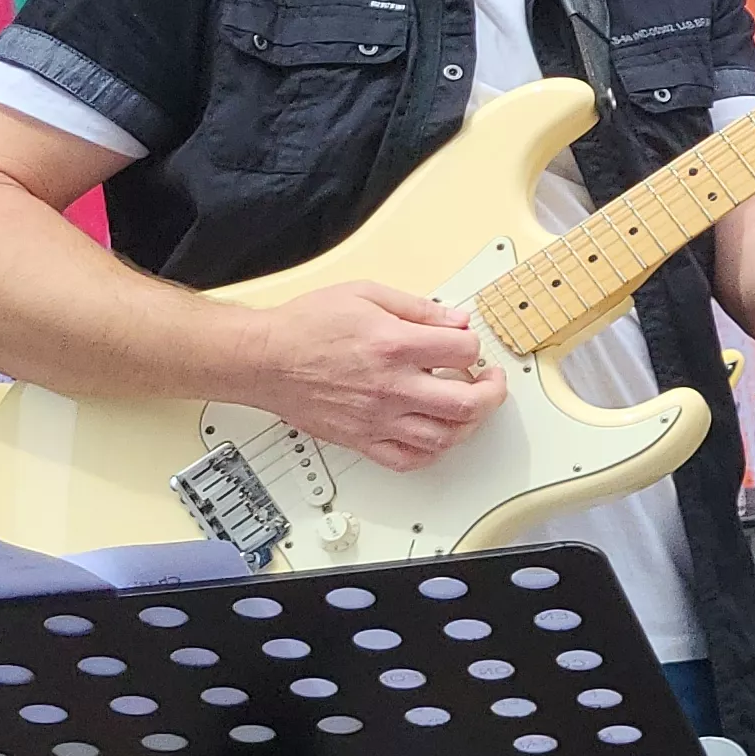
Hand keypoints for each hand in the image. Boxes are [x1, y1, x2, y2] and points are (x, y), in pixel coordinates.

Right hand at [249, 281, 503, 471]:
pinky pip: (406, 460)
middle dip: (491, 392)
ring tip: (468, 408)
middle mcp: (390, 387)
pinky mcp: (360, 439)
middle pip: (466, 404)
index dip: (474, 345)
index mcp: (394, 346)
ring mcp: (376, 418)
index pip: (463, 351)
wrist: (263, 358)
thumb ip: (418, 308)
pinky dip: (431, 452)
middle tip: (489, 382)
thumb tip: (456, 320)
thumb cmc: (305, 326)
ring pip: (443, 438)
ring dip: (468, 424)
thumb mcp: (367, 294)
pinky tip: (435, 435)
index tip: (467, 344)